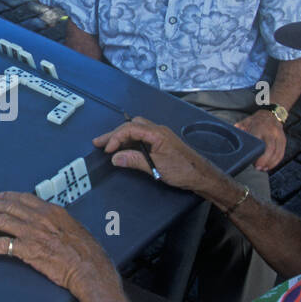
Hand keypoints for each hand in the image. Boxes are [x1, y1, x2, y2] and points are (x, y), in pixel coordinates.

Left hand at [0, 190, 119, 301]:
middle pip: (10, 207)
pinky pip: (1, 245)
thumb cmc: (87, 252)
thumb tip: (52, 224)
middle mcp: (40, 218)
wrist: (89, 268)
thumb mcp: (75, 228)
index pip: (26, 199)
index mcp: (53, 211)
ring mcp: (32, 233)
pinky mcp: (27, 250)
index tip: (1, 195)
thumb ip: (59, 223)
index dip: (10, 196)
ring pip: (2, 221)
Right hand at [94, 117, 222, 195]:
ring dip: (122, 136)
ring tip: (108, 145)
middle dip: (114, 134)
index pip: (130, 129)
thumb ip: (135, 160)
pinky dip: (130, 141)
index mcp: (157, 133)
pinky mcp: (162, 143)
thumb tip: (116, 157)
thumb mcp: (157, 167)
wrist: (201, 175)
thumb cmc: (183, 170)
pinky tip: (125, 148)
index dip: (116, 137)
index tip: (107, 150)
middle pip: (131, 126)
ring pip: (136, 130)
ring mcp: (160, 136)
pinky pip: (142, 137)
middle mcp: (158, 131)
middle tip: (99, 143)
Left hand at [235, 110, 285, 170]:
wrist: (271, 114)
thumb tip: (230, 140)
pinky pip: (281, 153)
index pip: (259, 142)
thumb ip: (239, 131)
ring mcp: (278, 136)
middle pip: (270, 149)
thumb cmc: (255, 121)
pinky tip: (269, 166)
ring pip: (278, 152)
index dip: (257, 154)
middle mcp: (271, 132)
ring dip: (271, 163)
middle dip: (265, 160)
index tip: (253, 162)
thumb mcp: (245, 123)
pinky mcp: (283, 140)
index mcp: (259, 127)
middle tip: (258, 168)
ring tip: (263, 169)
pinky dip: (276, 161)